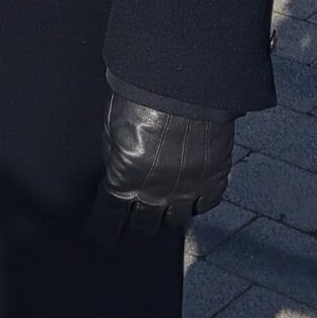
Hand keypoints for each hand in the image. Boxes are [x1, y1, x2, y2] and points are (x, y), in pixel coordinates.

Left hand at [87, 92, 232, 244]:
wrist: (184, 80)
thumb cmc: (140, 95)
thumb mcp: (111, 127)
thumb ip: (113, 157)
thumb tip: (116, 173)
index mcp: (124, 180)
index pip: (109, 220)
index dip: (104, 231)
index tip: (103, 235)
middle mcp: (155, 192)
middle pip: (142, 228)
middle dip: (133, 235)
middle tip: (130, 237)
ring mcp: (187, 188)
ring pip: (175, 221)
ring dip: (165, 218)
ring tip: (160, 216)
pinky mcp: (213, 177)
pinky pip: (206, 205)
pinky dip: (197, 204)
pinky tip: (190, 199)